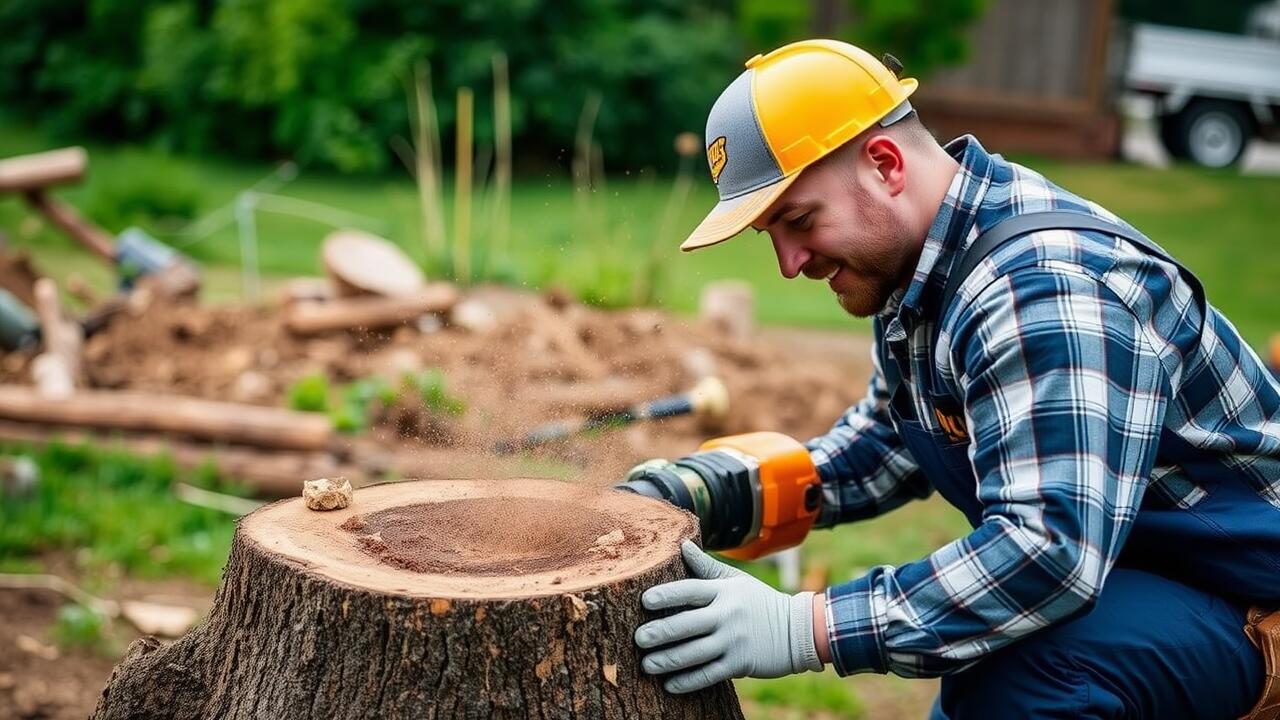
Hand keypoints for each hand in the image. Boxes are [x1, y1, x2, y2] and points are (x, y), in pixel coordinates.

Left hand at [634, 540, 822, 693]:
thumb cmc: (759, 602)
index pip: (690, 590)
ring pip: (694, 653)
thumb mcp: (736, 581)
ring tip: (646, 665)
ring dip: (667, 661)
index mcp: (724, 592)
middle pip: (687, 624)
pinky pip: (708, 674)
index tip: (645, 601)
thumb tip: (682, 544)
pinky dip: (687, 681)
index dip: (666, 595)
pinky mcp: (740, 664)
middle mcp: (727, 615)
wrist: (798, 630)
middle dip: (659, 632)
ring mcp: (734, 641)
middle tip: (637, 638)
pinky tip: (669, 685)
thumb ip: (706, 567)